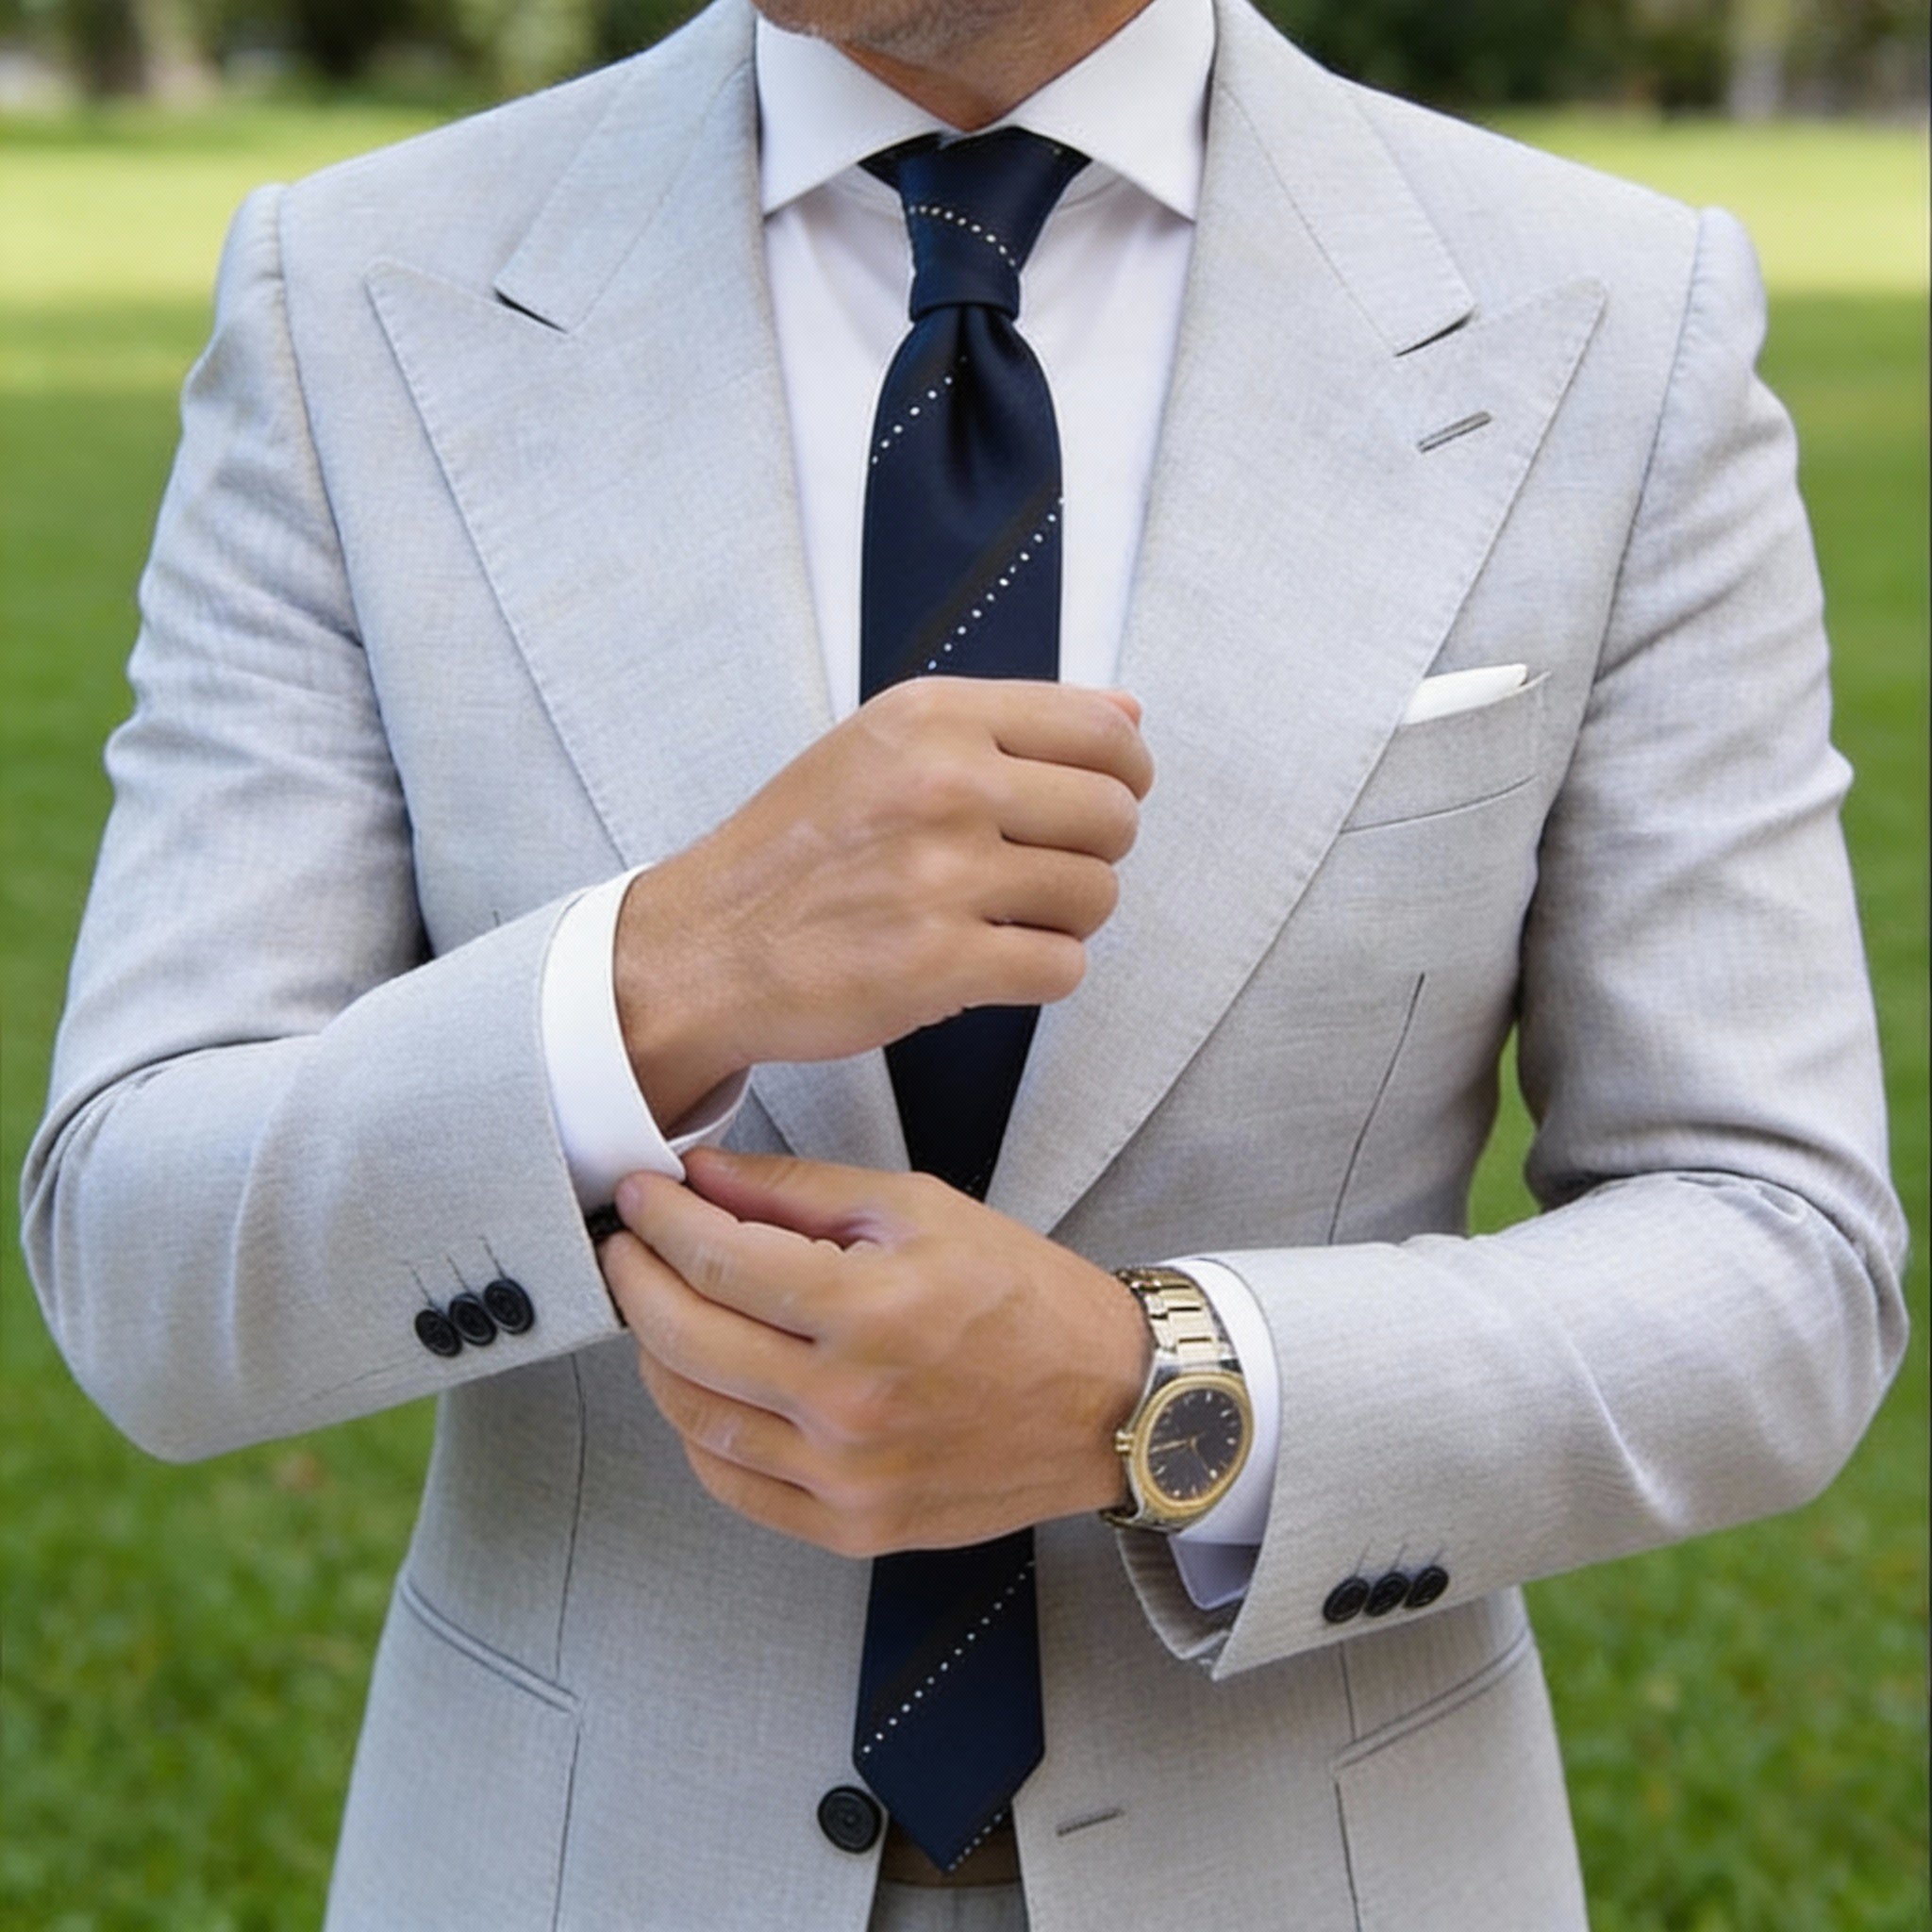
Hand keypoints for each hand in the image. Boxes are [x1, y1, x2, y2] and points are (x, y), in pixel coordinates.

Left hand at [600, 1147, 1149, 1556]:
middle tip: (627, 1245)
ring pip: (696, 1416)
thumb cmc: (1024, 1298)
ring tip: (657, 1308)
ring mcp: (848, 1478)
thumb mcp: (921, 1212)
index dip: (660, 1221)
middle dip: (636, 1279)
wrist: (1108, 1403)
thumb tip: (704, 1177)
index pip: (719, 1261)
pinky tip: (702, 1385)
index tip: (639, 1197)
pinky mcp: (853, 1527)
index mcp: (873, 1310)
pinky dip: (697, 1431)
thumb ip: (802, 1193)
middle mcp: (852, 1404)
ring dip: (654, 1354)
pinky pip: (734, 1484)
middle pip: (686, 1338)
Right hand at [613, 679, 1152, 1123]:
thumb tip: (1127, 711)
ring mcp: (943, 876)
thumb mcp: (886, 745)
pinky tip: (988, 962)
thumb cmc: (800, 848)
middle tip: (1041, 869)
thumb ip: (1011, 723)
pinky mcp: (941, 963)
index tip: (1100, 800)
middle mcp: (944, 785)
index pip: (1105, 732)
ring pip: (1098, 896)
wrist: (708, 943)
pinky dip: (1040, 973)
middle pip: (1115, 817)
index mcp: (935, 718)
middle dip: (1096, 852)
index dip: (1126, 775)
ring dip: (1067, 918)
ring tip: (1006, 917)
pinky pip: (1063, 968)